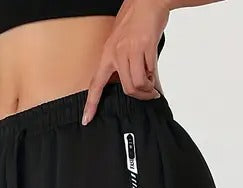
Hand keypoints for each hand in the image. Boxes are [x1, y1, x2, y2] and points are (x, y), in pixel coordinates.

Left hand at [82, 0, 169, 124]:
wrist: (148, 0)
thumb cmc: (136, 20)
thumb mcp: (123, 42)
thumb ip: (124, 63)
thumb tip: (135, 85)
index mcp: (107, 53)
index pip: (96, 83)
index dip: (90, 103)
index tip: (86, 120)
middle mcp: (116, 53)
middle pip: (127, 88)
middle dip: (140, 96)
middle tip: (149, 94)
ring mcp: (130, 50)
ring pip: (138, 84)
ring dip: (148, 90)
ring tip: (153, 87)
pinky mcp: (144, 46)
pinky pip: (150, 73)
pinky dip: (155, 80)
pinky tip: (156, 77)